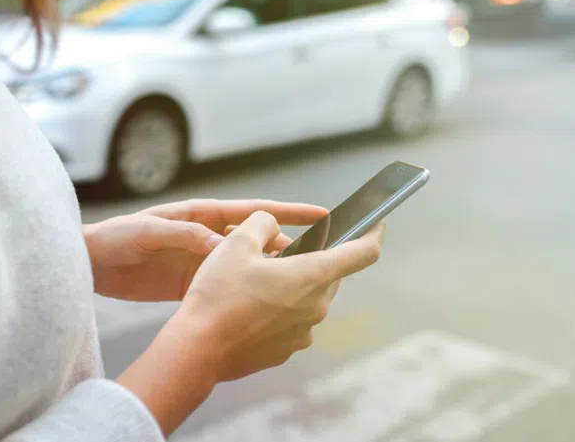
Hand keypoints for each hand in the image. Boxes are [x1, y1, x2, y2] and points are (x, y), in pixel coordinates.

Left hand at [84, 200, 328, 301]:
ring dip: (269, 276)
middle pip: (256, 242)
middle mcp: (205, 236)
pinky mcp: (189, 286)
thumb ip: (185, 235)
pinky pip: (225, 289)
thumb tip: (223, 243)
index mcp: (200, 216)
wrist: (87, 264)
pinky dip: (243, 296)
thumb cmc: (114, 238)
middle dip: (287, 250)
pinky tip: (262, 310)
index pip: (252, 212)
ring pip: (245, 268)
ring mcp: (199, 261)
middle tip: (319, 262)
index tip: (320, 214)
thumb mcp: (149, 232)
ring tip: (298, 288)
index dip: (287, 212)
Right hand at [169, 211, 384, 381]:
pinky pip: (290, 320)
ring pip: (307, 298)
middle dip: (311, 258)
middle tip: (278, 249)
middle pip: (328, 275)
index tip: (377, 223)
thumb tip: (272, 225)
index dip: (373, 233)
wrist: (197, 349)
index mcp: (313, 276)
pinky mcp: (285, 350)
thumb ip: (262, 223)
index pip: (362, 253)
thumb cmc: (218, 293)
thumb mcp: (236, 242)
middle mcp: (316, 307)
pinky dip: (277, 308)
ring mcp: (302, 332)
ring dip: (291, 284)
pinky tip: (246, 305)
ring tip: (254, 277)